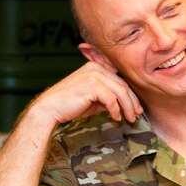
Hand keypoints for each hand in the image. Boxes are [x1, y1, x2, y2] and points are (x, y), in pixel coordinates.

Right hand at [26, 61, 142, 128]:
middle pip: (123, 85)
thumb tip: (123, 104)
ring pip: (120, 92)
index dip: (130, 94)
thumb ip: (106, 96)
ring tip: (129, 118)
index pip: (119, 80)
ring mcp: (94, 75)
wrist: (48, 109)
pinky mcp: (92, 85)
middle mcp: (96, 68)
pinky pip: (111, 99)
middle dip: (132, 102)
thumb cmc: (69, 104)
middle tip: (137, 114)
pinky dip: (116, 110)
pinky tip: (116, 117)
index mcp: (96, 67)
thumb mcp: (92, 98)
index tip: (136, 107)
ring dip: (128, 107)